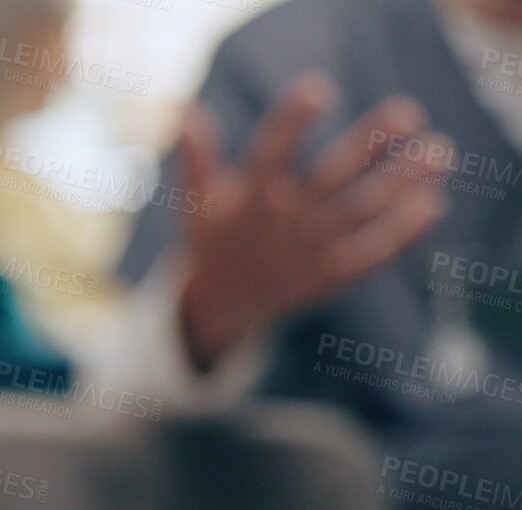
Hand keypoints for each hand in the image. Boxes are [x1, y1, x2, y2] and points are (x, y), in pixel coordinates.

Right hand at [178, 73, 449, 367]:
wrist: (221, 308)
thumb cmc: (215, 241)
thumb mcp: (198, 202)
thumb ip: (197, 159)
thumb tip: (186, 113)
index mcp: (248, 201)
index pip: (269, 155)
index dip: (291, 123)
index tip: (317, 88)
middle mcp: (281, 225)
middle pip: (329, 180)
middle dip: (368, 147)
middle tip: (407, 112)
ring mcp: (309, 253)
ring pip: (361, 215)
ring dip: (401, 184)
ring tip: (438, 153)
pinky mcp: (330, 277)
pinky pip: (373, 255)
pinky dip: (403, 234)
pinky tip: (433, 204)